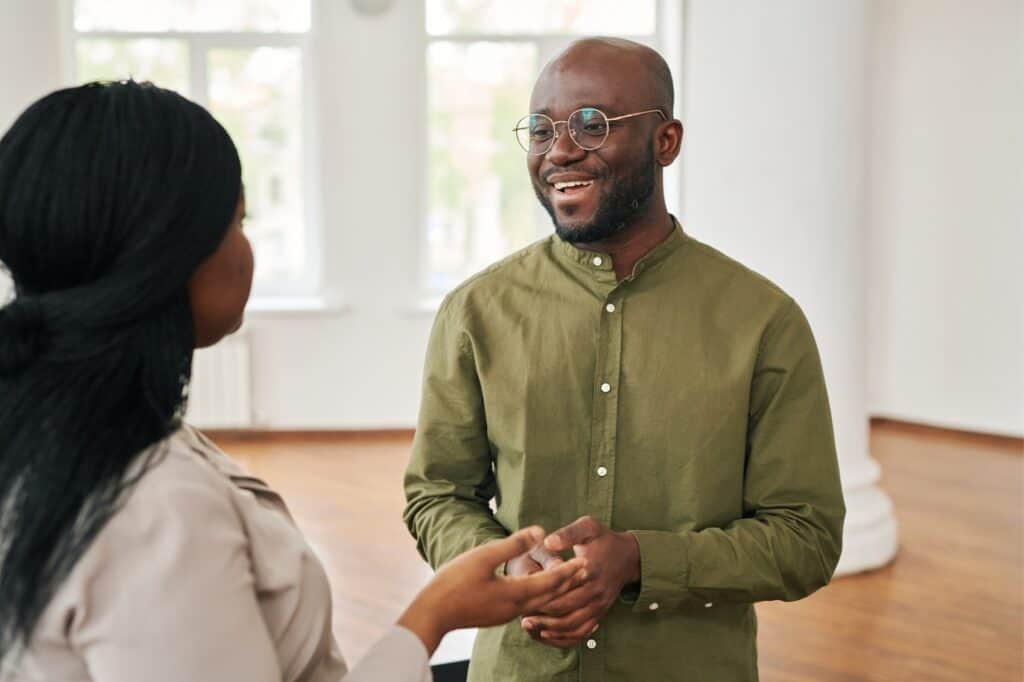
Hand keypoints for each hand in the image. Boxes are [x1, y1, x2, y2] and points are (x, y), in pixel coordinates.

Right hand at [397, 527, 587, 654]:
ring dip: (555, 592)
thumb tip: (539, 531)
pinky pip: (528, 608)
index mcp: (516, 592)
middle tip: (586, 571)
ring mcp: (505, 614)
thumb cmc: (454, 582)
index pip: (551, 581)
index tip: (585, 560)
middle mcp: (516, 607)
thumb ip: (513, 544)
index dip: (569, 570)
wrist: (432, 614)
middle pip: (551, 595)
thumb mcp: (484, 556)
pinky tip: (537, 595)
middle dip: (568, 582)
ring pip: (540, 604)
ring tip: (566, 581)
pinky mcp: (496, 616)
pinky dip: (540, 600)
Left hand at [520, 516, 639, 648]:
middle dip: (541, 616)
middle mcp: (596, 592)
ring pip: (573, 627)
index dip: (541, 596)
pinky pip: (583, 633)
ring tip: (530, 627)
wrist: (629, 556)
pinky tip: (547, 635)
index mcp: (590, 571)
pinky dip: (564, 638)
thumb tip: (547, 541)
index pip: (562, 590)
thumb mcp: (588, 527)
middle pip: (565, 612)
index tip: (522, 597)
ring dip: (550, 630)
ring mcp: (600, 605)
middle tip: (520, 616)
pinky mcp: (600, 613)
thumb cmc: (603, 539)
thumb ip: (568, 533)